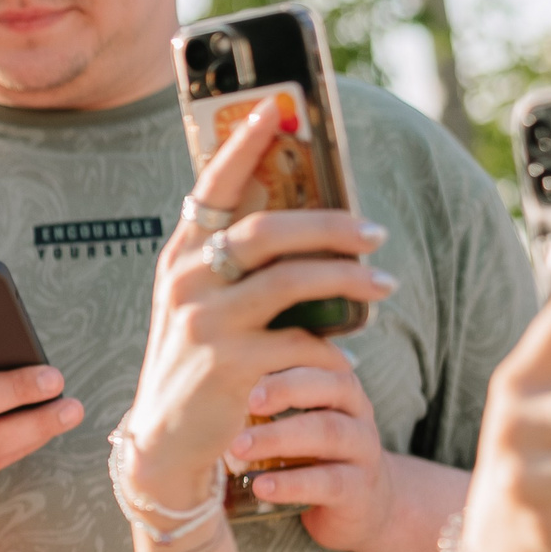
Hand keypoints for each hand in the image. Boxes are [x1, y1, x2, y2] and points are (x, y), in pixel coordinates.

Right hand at [125, 102, 395, 509]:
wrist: (167, 442)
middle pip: (268, 231)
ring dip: (350, 279)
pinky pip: (303, 342)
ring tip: (383, 286)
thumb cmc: (196, 363)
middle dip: (331, 225)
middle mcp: (187, 283)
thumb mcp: (198, 304)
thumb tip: (299, 209)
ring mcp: (206, 323)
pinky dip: (333, 348)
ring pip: (294, 280)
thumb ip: (231, 261)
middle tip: (375, 232)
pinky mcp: (232, 365)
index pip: (211, 187)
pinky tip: (347, 356)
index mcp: (180, 258)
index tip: (278, 110)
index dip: (244, 145)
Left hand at [234, 358, 397, 551]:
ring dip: (279, 437)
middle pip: (331, 386)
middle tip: (243, 399)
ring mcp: (362, 449)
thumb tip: (194, 364)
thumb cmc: (305, 449)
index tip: (239, 355)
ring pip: (330, 432)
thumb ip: (256, 391)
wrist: (355, 503)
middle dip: (285, 389)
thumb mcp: (286, 415)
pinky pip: (330, 482)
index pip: (317, 353)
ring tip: (238, 447)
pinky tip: (261, 486)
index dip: (283, 353)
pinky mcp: (359, 489)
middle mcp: (355, 409)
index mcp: (334, 382)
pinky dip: (293, 483)